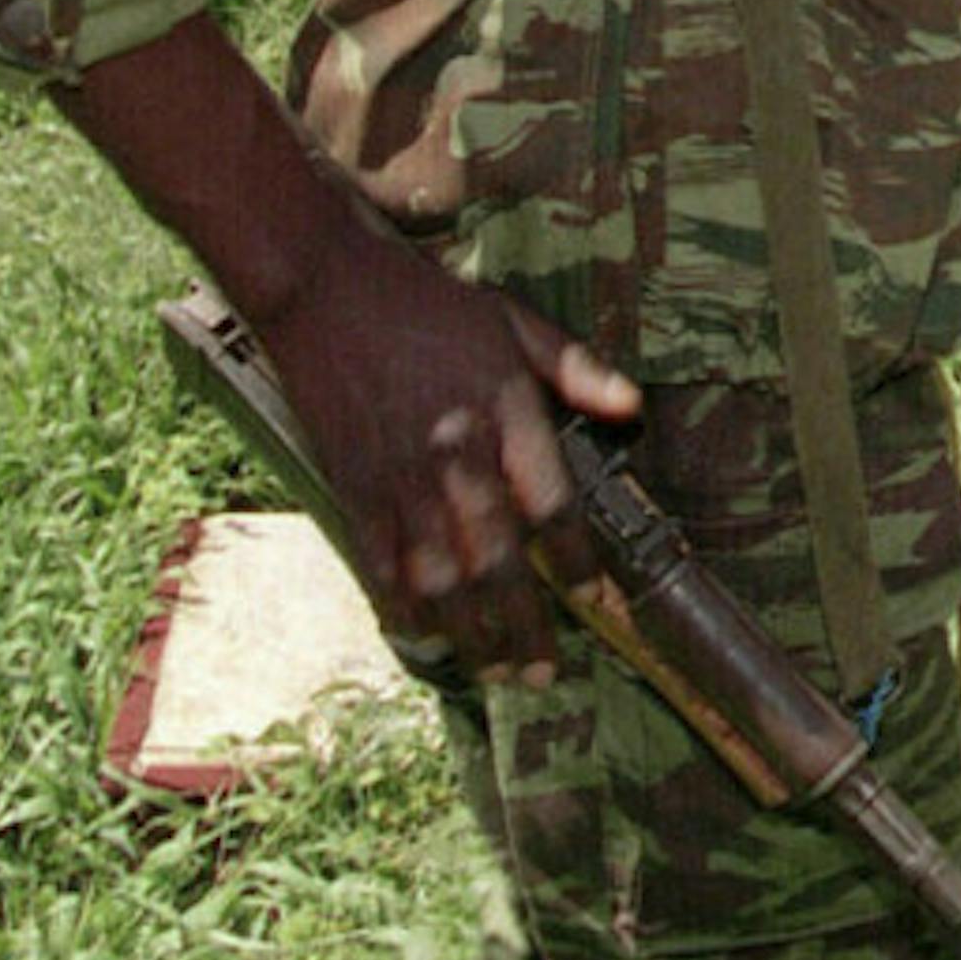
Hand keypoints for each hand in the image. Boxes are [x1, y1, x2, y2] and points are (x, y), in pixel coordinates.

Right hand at [60, 14, 640, 682]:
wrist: (326, 287)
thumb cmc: (427, 303)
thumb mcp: (512, 320)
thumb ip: (574, 369)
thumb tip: (634, 408)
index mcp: (503, 413)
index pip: (551, 504)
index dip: (574, 559)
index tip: (591, 594)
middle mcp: (456, 455)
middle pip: (497, 559)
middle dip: (523, 624)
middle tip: (543, 671)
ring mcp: (399, 477)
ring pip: (439, 576)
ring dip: (469, 633)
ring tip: (494, 672)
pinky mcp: (351, 485)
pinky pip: (379, 564)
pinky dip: (402, 607)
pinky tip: (423, 636)